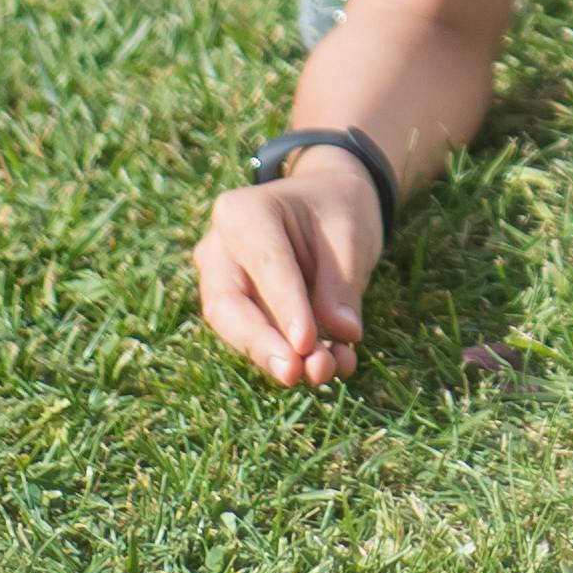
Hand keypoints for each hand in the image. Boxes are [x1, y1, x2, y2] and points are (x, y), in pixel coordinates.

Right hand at [193, 151, 386, 387]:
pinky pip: (254, 337)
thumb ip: (342, 285)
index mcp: (244, 213)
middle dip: (261, 344)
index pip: (263, 264)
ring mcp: (223, 279)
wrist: (329, 199)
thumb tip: (343, 334)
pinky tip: (329, 364)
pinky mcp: (238, 307)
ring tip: (324, 371)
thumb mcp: (351, 235)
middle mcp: (221, 248)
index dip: (284, 307)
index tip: (306, 343)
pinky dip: (288, 356)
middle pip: (227, 305)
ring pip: (235, 328)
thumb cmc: (338, 209)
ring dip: (277, 356)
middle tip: (294, 373)